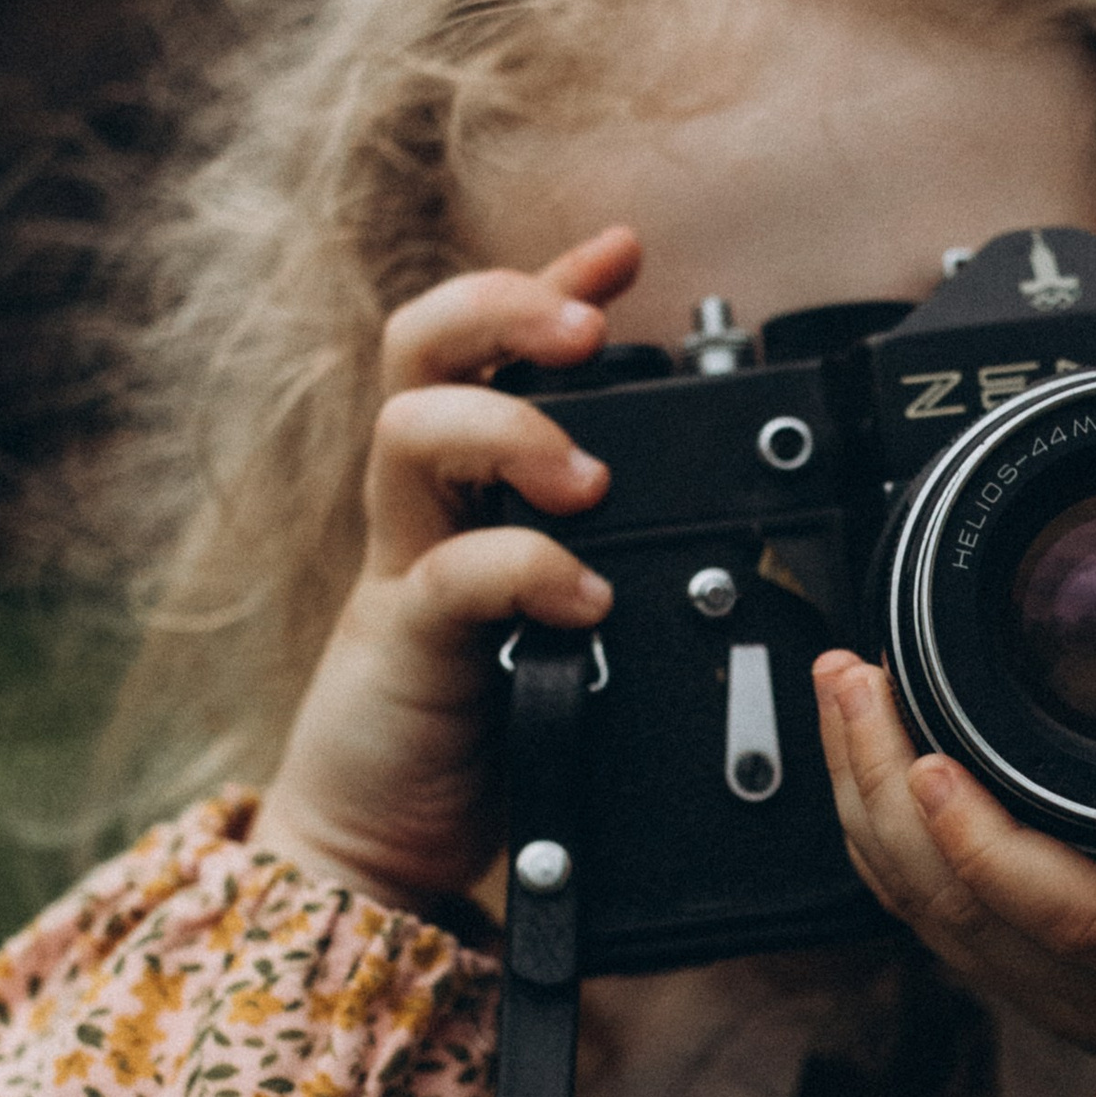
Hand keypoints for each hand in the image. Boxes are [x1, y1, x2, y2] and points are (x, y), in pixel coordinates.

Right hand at [257, 230, 640, 915]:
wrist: (380, 846)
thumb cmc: (478, 732)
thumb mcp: (558, 627)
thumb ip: (605, 567)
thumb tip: (715, 532)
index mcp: (464, 492)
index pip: (486, 346)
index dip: (548, 283)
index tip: (623, 250)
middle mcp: (425, 510)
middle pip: (420, 347)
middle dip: (505, 307)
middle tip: (590, 334)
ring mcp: (403, 568)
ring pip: (410, 429)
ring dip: (509, 427)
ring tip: (587, 482)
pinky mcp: (398, 643)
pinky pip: (451, 573)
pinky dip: (525, 569)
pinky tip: (581, 600)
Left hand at [812, 598, 1095, 1086]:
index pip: (1082, 921)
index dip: (993, 851)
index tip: (936, 762)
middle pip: (967, 918)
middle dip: (887, 797)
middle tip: (857, 676)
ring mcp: (1067, 996)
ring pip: (932, 920)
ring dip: (869, 806)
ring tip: (846, 688)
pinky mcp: (1034, 978)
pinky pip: (936, 919)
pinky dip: (886, 837)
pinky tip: (870, 753)